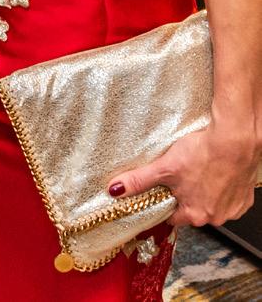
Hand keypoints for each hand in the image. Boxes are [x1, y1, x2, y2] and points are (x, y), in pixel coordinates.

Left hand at [110, 122, 259, 226]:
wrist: (235, 142)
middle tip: (180, 175)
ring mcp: (233, 209)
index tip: (161, 192)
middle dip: (185, 196)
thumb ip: (140, 180)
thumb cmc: (202, 154)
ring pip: (211, 204)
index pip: (173, 217)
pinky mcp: (245, 198)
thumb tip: (116, 190)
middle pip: (192, 210)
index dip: (164, 203)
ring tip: (198, 170)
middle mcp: (216, 217)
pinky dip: (222, 187)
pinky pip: (229, 197)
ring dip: (204, 191)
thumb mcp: (165, 167)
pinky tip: (215, 171)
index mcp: (195, 214)